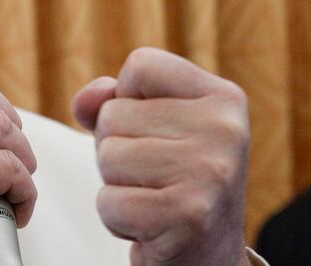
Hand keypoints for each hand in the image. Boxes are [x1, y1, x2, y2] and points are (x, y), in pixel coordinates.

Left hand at [73, 48, 250, 265]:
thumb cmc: (170, 181)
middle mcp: (225, 130)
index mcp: (222, 98)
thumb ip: (111, 100)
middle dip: (117, 148)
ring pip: (108, 156)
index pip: (140, 65)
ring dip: (116, 184)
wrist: (206, 257)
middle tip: (154, 176)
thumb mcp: (149, 127)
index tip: (153, 130)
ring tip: (153, 197)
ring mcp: (210, 172)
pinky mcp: (188, 216)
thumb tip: (86, 101)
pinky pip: (110, 202)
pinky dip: (117, 218)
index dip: (126, 98)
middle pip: (113, 114)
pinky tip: (150, 224)